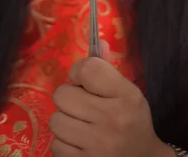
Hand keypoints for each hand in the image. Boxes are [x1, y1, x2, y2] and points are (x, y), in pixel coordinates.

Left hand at [49, 43, 169, 156]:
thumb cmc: (132, 121)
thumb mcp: (127, 92)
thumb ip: (108, 68)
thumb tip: (98, 40)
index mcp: (125, 96)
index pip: (86, 69)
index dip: (78, 72)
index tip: (83, 80)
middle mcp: (112, 119)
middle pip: (62, 94)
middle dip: (70, 98)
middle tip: (82, 104)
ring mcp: (97, 145)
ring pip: (55, 121)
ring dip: (65, 121)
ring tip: (80, 124)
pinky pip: (55, 145)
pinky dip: (64, 143)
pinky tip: (79, 142)